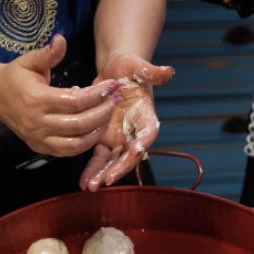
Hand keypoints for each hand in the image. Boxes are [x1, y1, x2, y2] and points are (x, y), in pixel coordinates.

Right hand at [0, 34, 120, 156]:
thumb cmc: (15, 76)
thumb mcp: (29, 61)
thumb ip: (48, 54)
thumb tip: (61, 40)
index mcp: (35, 99)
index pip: (75, 101)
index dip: (97, 94)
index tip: (112, 86)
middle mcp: (36, 123)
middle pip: (79, 124)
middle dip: (103, 113)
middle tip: (116, 101)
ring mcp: (38, 138)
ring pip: (76, 143)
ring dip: (97, 132)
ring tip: (109, 116)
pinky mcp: (39, 148)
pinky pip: (68, 152)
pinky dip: (85, 144)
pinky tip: (96, 130)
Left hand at [79, 54, 174, 191]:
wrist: (115, 73)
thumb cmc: (130, 69)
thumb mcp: (138, 66)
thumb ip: (152, 72)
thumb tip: (169, 71)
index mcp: (146, 116)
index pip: (147, 133)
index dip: (142, 143)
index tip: (135, 151)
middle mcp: (134, 132)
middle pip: (130, 154)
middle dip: (119, 168)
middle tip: (107, 179)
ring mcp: (119, 138)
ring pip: (112, 160)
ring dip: (103, 174)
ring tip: (91, 186)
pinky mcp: (104, 140)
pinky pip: (98, 158)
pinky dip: (92, 170)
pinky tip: (84, 182)